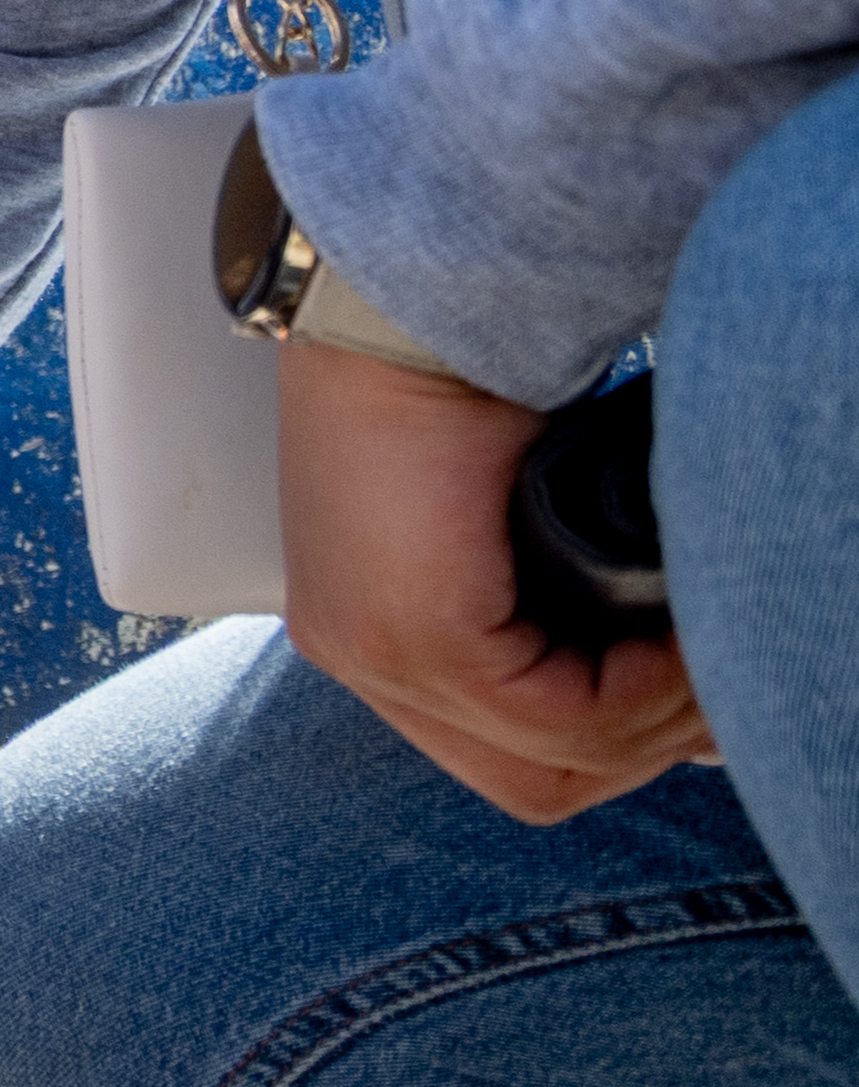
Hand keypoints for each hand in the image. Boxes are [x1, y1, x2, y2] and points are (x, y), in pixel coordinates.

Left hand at [276, 340, 711, 820]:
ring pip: (552, 760)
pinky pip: (556, 718)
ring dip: (658, 721)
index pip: (512, 752)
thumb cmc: (477, 384)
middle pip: (533, 781)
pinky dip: (644, 695)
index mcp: (378, 631)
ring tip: (720, 661)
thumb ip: (571, 604)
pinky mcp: (413, 635)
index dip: (620, 741)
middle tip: (724, 691)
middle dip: (647, 748)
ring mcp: (375, 653)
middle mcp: (361, 655)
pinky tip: (692, 649)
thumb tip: (675, 665)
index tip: (703, 697)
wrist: (418, 305)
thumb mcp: (528, 521)